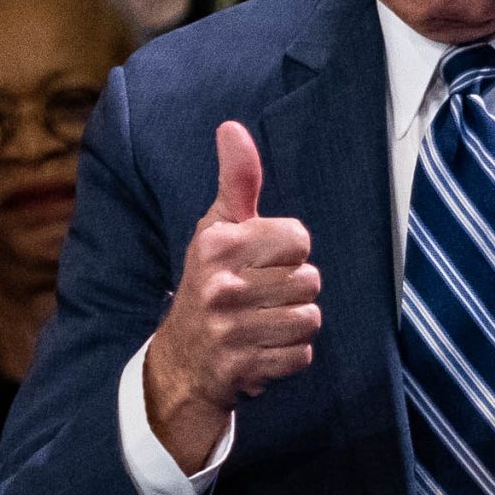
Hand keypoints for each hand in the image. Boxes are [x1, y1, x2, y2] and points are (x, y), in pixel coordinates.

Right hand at [143, 123, 319, 471]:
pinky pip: (302, 355)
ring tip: (265, 322)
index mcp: (217, 244)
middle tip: (263, 296)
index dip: (289, 252)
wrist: (183, 359)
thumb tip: (231, 127)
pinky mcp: (242, 367)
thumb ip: (236, 180)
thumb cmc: (212, 280)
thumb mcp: (218, 228)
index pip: (299, 239)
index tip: (262, 262)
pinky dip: (289, 355)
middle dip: (295, 290)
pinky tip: (263, 348)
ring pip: (310, 318)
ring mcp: (230, 329)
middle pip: (310, 280)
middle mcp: (220, 285)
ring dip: (295, 323)